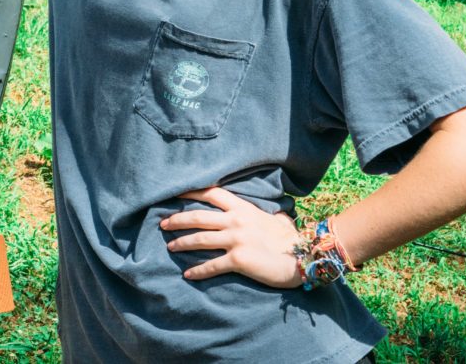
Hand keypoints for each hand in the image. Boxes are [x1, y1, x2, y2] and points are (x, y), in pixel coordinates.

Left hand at [159, 187, 303, 287]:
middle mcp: (236, 221)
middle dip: (176, 220)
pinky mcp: (239, 260)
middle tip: (162, 224)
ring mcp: (236, 240)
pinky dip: (197, 270)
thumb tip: (257, 212)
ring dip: (181, 243)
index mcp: (242, 208)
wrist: (303, 257)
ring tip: (170, 247)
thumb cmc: (289, 239)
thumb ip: (257, 213)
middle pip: (197, 217)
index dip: (190, 193)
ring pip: (200, 239)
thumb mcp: (272, 218)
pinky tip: (188, 274)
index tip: (174, 195)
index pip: (211, 193)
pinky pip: (212, 265)